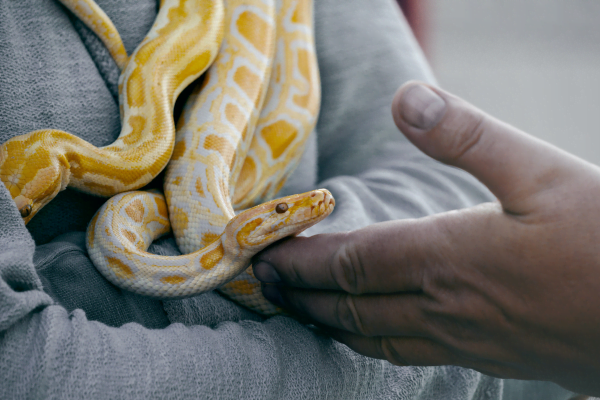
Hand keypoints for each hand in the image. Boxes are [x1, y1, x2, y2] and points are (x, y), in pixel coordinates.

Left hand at [252, 81, 599, 395]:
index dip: (303, 261)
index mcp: (448, 258)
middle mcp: (445, 306)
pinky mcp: (490, 358)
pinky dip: (373, 343)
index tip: (266, 255)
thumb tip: (406, 99)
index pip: (351, 263)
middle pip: (351, 306)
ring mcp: (466, 340)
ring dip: (330, 323)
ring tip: (302, 312)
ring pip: (375, 337)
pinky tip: (371, 336)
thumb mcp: (540, 170)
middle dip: (302, 295)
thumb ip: (467, 136)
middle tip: (264, 287)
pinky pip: (409, 355)